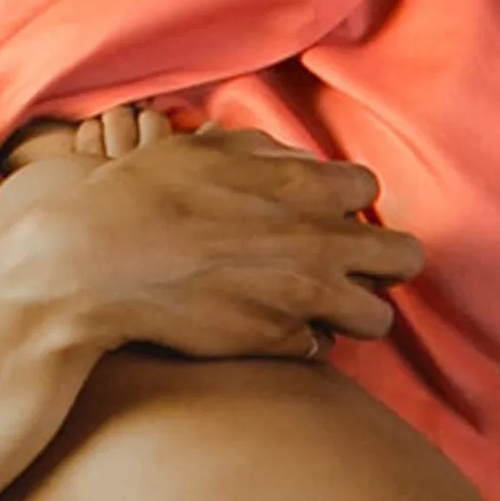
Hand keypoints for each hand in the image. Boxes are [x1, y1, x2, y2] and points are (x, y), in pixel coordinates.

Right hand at [0, 113, 423, 359]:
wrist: (96, 260)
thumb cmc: (140, 195)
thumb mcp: (203, 150)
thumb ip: (260, 155)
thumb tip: (290, 159)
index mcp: (304, 185)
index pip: (368, 189)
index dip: (347, 206)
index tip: (325, 217)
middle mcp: (319, 241)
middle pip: (403, 257)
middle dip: (383, 263)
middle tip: (350, 270)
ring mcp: (306, 297)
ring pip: (377, 317)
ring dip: (353, 313)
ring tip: (321, 311)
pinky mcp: (281, 342)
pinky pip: (321, 350)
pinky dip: (302, 343)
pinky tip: (271, 331)